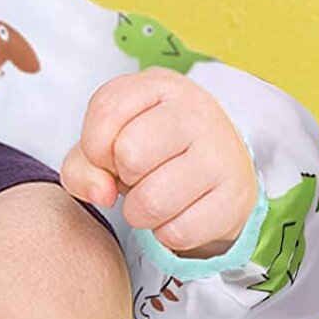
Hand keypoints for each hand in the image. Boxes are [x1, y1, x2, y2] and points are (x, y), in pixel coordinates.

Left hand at [61, 68, 255, 257]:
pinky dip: (166, 232)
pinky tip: (177, 213)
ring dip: (139, 212)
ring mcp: (222, 153)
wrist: (216, 169)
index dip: (94, 144)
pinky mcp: (237, 196)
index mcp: (159, 86)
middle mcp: (196, 112)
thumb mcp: (107, 144)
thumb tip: (101, 193)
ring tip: (151, 196)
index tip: (107, 154)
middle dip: (121, 176)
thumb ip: (82, 165)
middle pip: (129, 154)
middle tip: (137, 174)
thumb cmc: (150, 151)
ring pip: (151, 201)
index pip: (105, 109)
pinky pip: (179, 231)